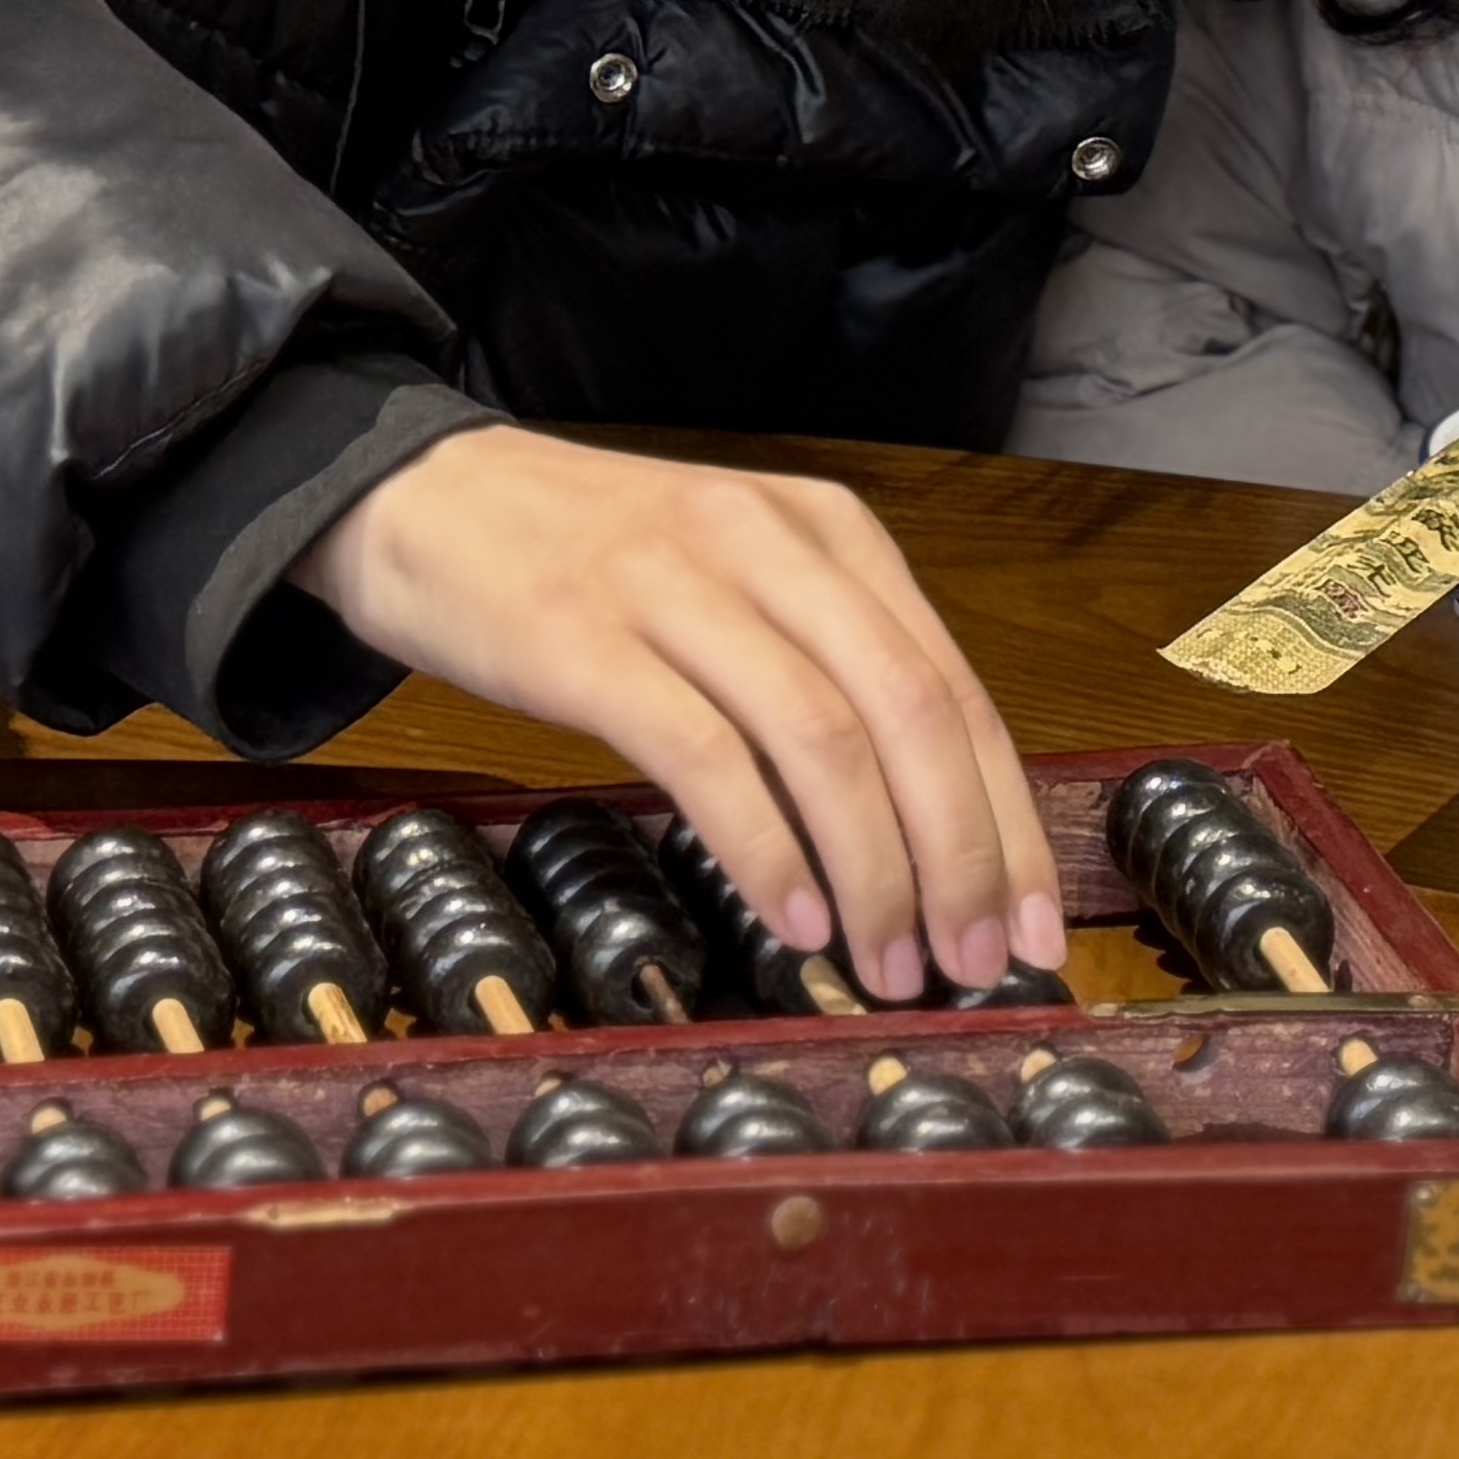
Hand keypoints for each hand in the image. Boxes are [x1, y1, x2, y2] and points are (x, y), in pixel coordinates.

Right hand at [298, 426, 1067, 997]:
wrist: (419, 493)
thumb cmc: (587, 560)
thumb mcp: (737, 580)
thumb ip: (825, 668)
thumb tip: (927, 829)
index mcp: (827, 532)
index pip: (955, 686)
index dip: (1009, 819)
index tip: (1040, 925)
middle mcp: (766, 546)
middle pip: (909, 712)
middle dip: (962, 856)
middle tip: (976, 963)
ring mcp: (674, 586)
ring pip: (822, 738)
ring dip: (874, 871)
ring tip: (890, 966)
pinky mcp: (585, 639)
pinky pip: (706, 754)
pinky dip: (766, 849)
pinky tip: (794, 920)